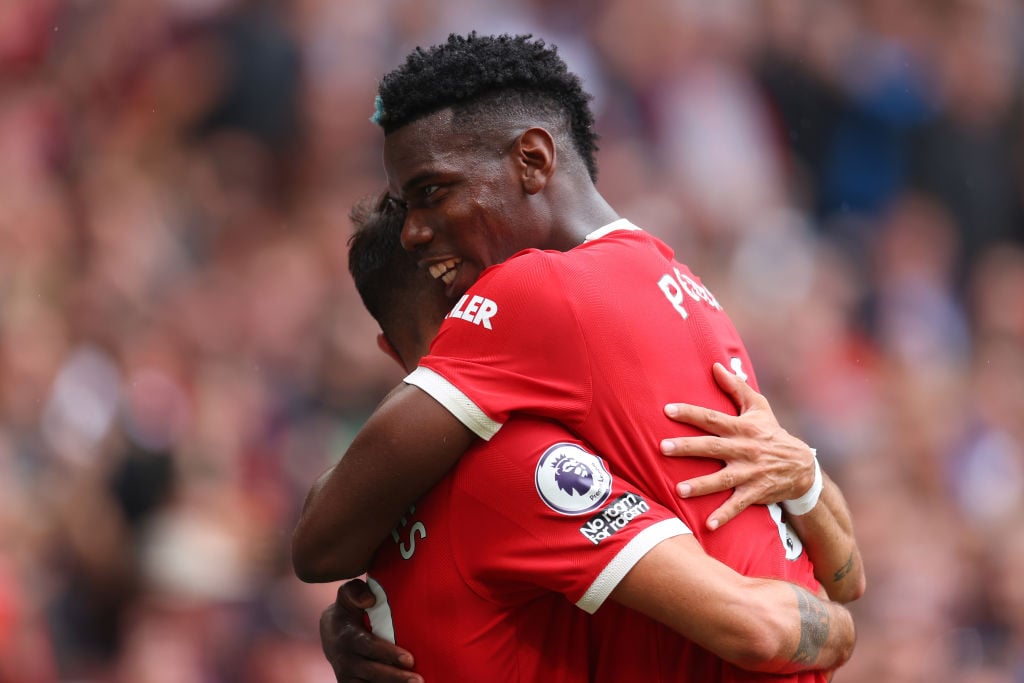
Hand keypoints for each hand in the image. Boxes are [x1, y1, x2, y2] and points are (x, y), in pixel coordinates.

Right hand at [320, 579, 422, 682]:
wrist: (330, 632)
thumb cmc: (348, 609)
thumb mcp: (347, 595)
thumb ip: (355, 591)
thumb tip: (369, 599)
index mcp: (346, 635)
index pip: (368, 647)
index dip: (388, 654)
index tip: (409, 659)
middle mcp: (344, 658)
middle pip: (372, 671)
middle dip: (395, 677)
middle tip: (418, 680)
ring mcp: (346, 675)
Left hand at [659, 362, 814, 530]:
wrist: (801, 467)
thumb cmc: (772, 434)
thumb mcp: (759, 408)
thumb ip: (736, 387)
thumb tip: (715, 365)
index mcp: (741, 428)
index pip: (712, 418)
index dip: (690, 413)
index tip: (667, 410)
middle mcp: (744, 449)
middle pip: (712, 447)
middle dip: (687, 447)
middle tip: (663, 448)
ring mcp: (750, 472)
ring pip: (722, 479)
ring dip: (701, 485)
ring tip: (678, 490)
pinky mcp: (755, 492)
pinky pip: (738, 505)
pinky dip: (724, 515)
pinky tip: (708, 525)